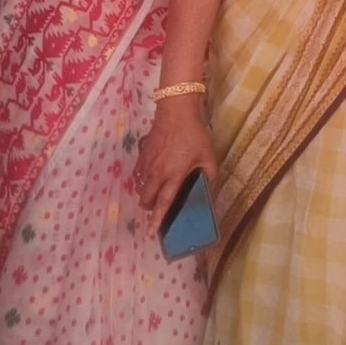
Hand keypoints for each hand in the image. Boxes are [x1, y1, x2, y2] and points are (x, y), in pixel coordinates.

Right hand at [135, 95, 216, 221]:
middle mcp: (158, 173)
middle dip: (149, 208)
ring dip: (145, 195)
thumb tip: (207, 185)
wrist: (175, 112)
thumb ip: (208, 174)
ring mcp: (147, 164)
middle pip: (146, 199)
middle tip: (157, 208)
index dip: (156, 219)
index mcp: (174, 176)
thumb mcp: (208, 155)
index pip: (163, 203)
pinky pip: (137, 175)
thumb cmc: (194, 134)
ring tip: (153, 193)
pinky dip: (140, 181)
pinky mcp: (142, 155)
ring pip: (140, 188)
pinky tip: (148, 178)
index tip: (150, 233)